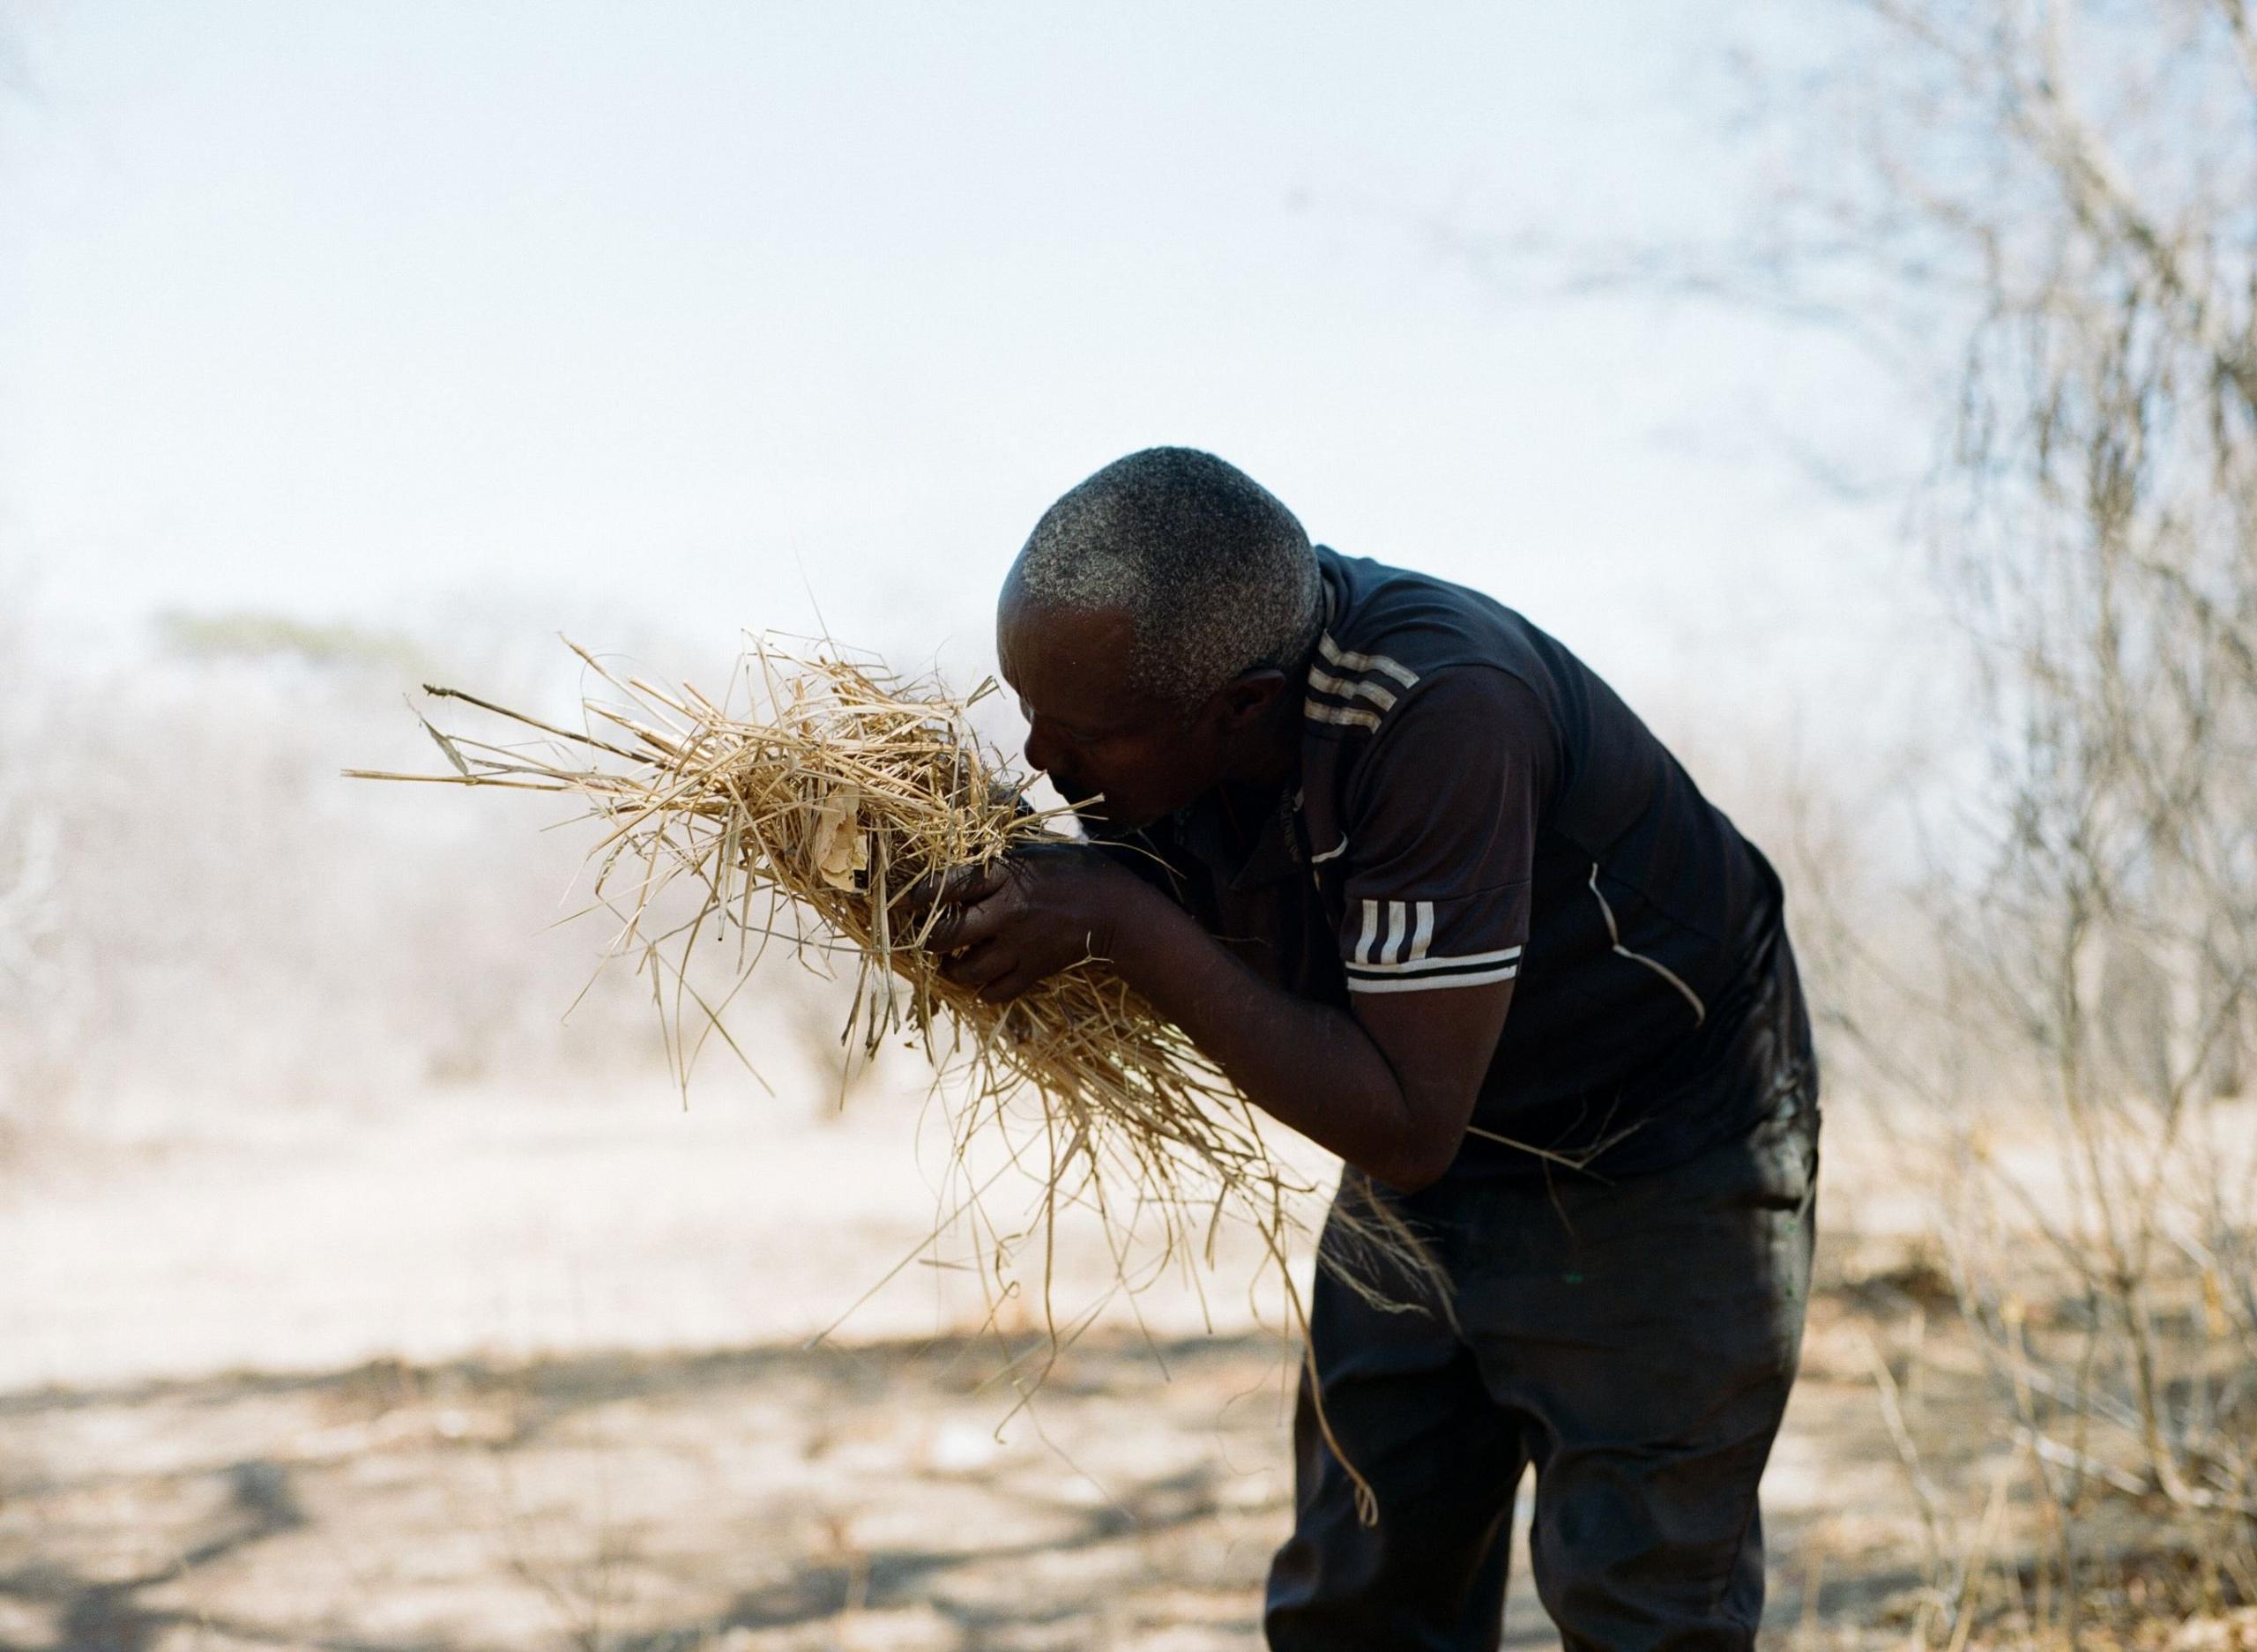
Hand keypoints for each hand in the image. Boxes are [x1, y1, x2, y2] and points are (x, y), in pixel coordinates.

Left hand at [914, 844, 1143, 1003]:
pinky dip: (983, 991)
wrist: (1117, 908)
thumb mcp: (1034, 854)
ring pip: (967, 970)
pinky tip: (981, 982)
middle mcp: (1006, 913)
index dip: (921, 895)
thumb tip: (962, 861)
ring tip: (950, 963)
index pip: (949, 885)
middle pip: (948, 934)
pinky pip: (997, 992)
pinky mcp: (1034, 970)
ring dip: (952, 969)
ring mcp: (1020, 946)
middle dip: (929, 939)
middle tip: (928, 937)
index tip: (907, 902)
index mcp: (1005, 877)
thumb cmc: (1076, 870)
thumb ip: (999, 863)